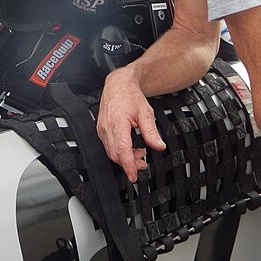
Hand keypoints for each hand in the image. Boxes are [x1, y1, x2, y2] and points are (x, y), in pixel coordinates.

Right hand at [97, 67, 165, 182]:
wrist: (117, 85)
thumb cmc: (129, 96)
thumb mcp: (146, 112)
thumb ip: (152, 132)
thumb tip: (159, 146)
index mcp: (117, 123)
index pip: (121, 150)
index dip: (128, 165)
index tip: (133, 176)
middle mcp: (106, 127)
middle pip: (115, 154)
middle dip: (129, 163)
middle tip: (143, 164)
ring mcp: (101, 129)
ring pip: (111, 152)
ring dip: (125, 158)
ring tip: (140, 155)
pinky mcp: (101, 130)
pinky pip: (108, 146)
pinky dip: (119, 151)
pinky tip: (130, 148)